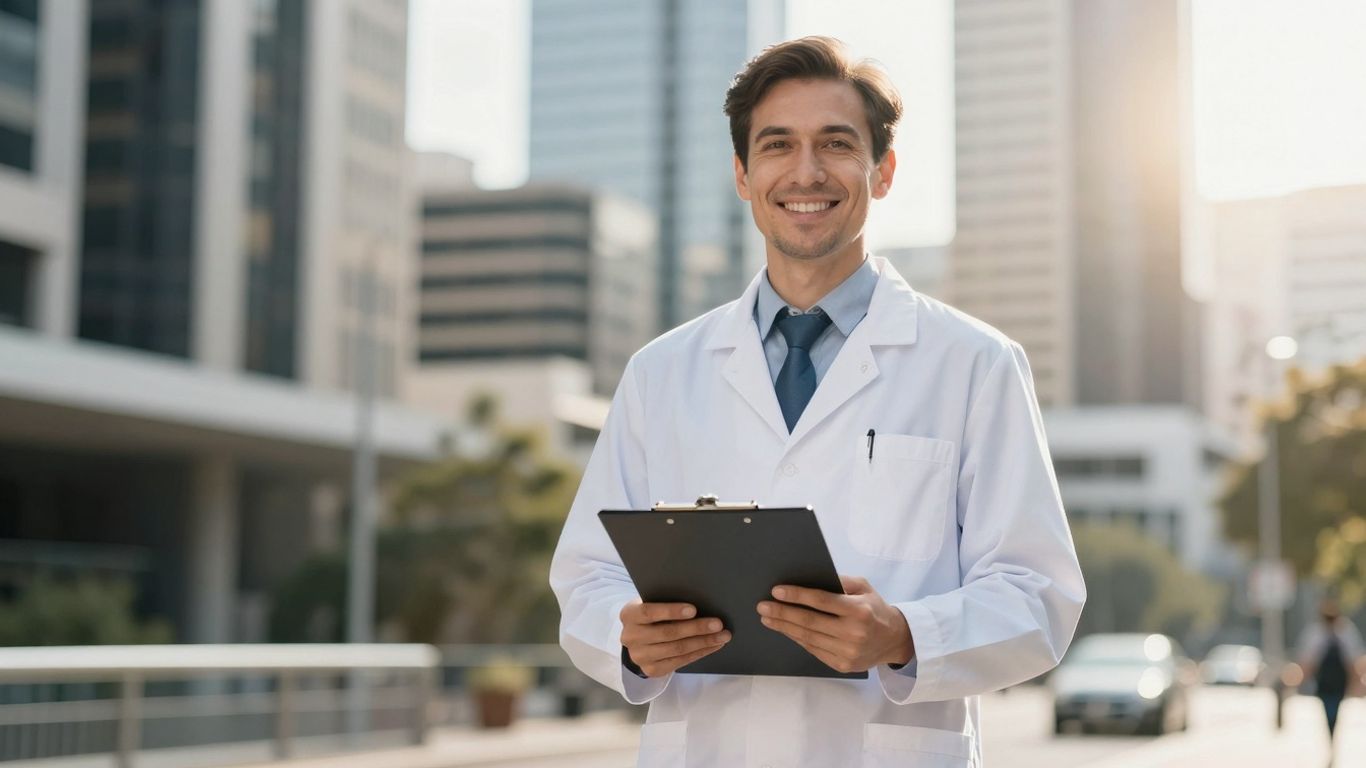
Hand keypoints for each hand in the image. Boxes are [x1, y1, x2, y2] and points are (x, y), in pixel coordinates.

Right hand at [620, 599, 730, 677]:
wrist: (638, 637)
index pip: (648, 612)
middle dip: (696, 628)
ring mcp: (640, 657)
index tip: (694, 609)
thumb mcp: (652, 602)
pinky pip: (680, 661)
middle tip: (718, 624)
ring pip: (677, 649)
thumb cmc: (652, 613)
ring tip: (722, 636)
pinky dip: (700, 652)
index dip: (671, 611)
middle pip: (667, 633)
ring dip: (703, 642)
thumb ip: (666, 600)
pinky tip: (714, 645)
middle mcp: (630, 637)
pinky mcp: (652, 670)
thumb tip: (701, 599)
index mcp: (629, 615)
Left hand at [756, 575, 913, 673]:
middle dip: (783, 613)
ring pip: (808, 638)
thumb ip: (839, 581)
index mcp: (859, 611)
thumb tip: (808, 577)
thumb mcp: (863, 588)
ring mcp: (847, 652)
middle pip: (810, 622)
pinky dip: (796, 639)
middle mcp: (853, 633)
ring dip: (784, 627)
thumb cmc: (874, 608)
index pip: (821, 601)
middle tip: (763, 606)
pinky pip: (813, 650)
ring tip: (767, 618)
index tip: (776, 591)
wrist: (894, 640)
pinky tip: (785, 630)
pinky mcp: (842, 665)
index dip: (797, 596)